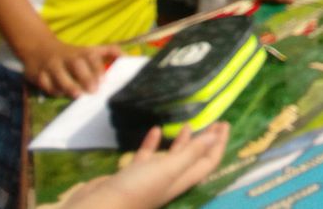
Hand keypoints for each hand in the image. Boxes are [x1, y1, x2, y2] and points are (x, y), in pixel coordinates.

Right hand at [21, 37, 120, 97]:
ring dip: (68, 85)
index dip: (97, 68)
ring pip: (59, 75)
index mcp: (81, 52)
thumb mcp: (90, 50)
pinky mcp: (38, 75)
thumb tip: (127, 56)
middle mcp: (66, 57)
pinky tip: (61, 94)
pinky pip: (46, 84)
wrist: (39, 48)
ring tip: (77, 95)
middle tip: (93, 90)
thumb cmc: (72, 54)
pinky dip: (53, 90)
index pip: (91, 57)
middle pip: (76, 64)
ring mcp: (51, 66)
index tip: (103, 80)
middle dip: (85, 77)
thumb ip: (110, 52)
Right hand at [60, 123, 229, 208]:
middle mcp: (169, 180)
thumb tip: (215, 139)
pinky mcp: (131, 175)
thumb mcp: (169, 168)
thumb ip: (191, 153)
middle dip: (205, 141)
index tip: (225, 124)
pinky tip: (156, 130)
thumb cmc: (137, 188)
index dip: (218, 144)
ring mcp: (149, 178)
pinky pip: (146, 157)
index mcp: (182, 180)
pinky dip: (153, 143)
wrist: (98, 207)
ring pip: (171, 158)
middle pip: (193, 158)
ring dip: (182, 142)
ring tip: (188, 125)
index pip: (208, 161)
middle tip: (214, 123)